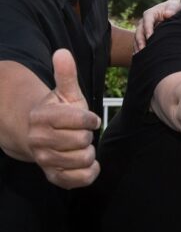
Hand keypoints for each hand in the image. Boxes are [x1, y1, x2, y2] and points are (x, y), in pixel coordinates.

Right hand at [28, 49, 101, 188]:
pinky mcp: (53, 177)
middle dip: (88, 135)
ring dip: (89, 152)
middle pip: (83, 140)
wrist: (39, 138)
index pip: (80, 120)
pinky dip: (90, 172)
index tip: (90, 119)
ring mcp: (45, 160)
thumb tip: (62, 52)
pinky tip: (87, 163)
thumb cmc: (59, 112)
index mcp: (44, 117)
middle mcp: (39, 140)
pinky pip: (80, 179)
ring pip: (84, 158)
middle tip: (81, 133)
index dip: (90, 119)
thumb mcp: (65, 93)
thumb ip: (66, 74)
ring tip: (81, 146)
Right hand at [134, 0, 180, 51]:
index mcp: (150, 13)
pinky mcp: (144, 35)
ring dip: (137, 46)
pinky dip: (138, 48)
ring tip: (139, 56)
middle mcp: (144, 21)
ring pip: (137, 38)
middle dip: (140, 41)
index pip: (147, 21)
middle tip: (143, 50)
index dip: (148, 29)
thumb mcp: (174, 6)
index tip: (150, 38)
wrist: (172, 10)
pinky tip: (139, 57)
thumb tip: (167, 14)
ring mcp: (142, 28)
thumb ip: (171, 9)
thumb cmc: (173, 8)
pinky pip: (138, 42)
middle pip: (139, 31)